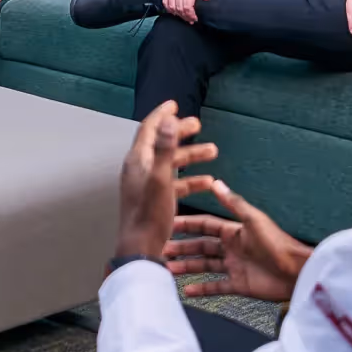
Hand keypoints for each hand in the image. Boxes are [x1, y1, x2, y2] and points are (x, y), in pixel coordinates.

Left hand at [115, 101, 218, 262]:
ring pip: (171, 163)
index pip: (149, 129)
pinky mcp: (155, 198)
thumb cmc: (150, 215)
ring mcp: (147, 184)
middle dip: (180, 132)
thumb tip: (168, 120)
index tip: (175, 104)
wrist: (141, 248)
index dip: (161, 115)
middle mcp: (140, 169)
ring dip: (191, 156)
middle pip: (161, 143)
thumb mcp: (161, 179)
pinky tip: (208, 182)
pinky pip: (174, 183)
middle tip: (198, 124)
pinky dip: (190, 180)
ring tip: (214, 151)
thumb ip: (165, 149)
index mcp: (138, 161)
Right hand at [162, 0, 216, 23]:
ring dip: (176, 14)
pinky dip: (168, 8)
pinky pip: (164, 1)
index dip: (190, 15)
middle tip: (189, 20)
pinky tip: (175, 11)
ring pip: (171, 6)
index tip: (194, 19)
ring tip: (183, 16)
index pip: (187, 6)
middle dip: (184, 16)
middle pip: (179, 7)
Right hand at [164, 179, 312, 301]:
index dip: (187, 224)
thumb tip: (216, 182)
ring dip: (186, 267)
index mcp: (234, 231)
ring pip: (204, 266)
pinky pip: (215, 287)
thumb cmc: (277, 244)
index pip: (204, 225)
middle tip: (161, 250)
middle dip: (181, 247)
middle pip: (200, 246)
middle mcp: (231, 248)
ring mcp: (234, 267)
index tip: (167, 224)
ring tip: (167, 269)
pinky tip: (186, 291)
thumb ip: (233, 203)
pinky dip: (201, 289)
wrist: (297, 272)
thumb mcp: (254, 220)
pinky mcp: (239, 285)